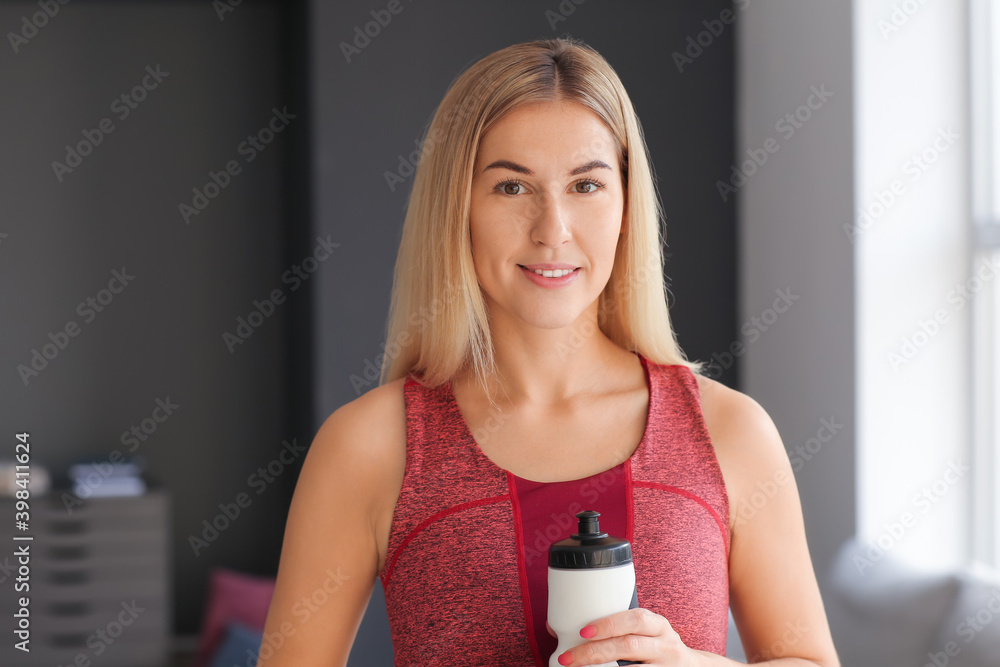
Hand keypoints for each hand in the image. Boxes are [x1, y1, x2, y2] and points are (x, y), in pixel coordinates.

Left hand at [554, 608, 697, 665]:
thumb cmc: (656, 647)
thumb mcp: (645, 633)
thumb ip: (614, 629)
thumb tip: (556, 628)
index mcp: (658, 626)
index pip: (635, 619)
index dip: (609, 624)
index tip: (584, 631)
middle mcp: (665, 646)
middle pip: (630, 646)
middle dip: (595, 652)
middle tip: (569, 659)